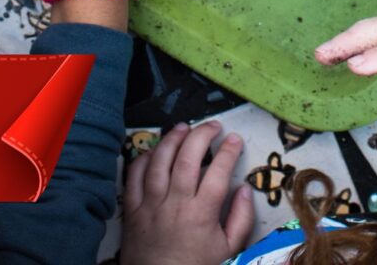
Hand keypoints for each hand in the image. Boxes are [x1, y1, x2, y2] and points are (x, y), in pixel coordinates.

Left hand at [122, 122, 252, 264]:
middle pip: (187, 159)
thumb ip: (241, 219)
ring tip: (183, 128)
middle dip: (202, 135)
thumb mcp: (228, 251)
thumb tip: (244, 190)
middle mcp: (175, 204)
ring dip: (172, 139)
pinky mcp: (132, 209)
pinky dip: (143, 159)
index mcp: (201, 214)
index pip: (218, 172)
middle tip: (213, 126)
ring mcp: (151, 205)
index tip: (235, 139)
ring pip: (159, 161)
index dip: (228, 151)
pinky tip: (154, 151)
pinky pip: (133, 176)